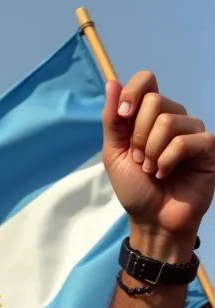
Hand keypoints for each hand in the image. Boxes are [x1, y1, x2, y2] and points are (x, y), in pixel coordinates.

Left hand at [102, 73, 214, 252]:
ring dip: (151, 153)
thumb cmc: (135, 188)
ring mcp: (191, 131)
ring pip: (168, 122)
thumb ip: (113, 120)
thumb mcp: (114, 154)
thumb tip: (111, 82)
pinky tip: (165, 174)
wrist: (151, 218)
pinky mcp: (206, 146)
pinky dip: (167, 161)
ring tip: (152, 170)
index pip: (147, 80)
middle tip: (139, 160)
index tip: (122, 115)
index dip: (133, 92)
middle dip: (138, 137)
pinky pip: (184, 141)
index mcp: (149, 116)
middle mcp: (173, 117)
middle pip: (155, 103)